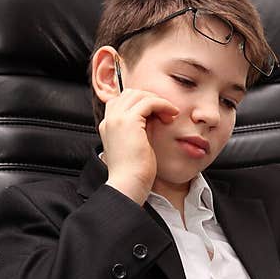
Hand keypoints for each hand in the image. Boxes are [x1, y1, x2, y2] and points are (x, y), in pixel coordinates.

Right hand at [99, 88, 179, 204]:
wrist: (128, 185)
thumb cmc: (135, 172)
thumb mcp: (137, 145)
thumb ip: (141, 129)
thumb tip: (156, 116)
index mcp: (108, 126)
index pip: (122, 101)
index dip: (141, 103)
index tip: (157, 114)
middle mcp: (109, 119)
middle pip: (130, 93)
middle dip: (151, 99)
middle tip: (166, 113)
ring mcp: (117, 119)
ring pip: (140, 95)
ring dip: (158, 101)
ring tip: (170, 115)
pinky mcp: (128, 121)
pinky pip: (149, 102)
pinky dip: (163, 105)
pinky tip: (172, 115)